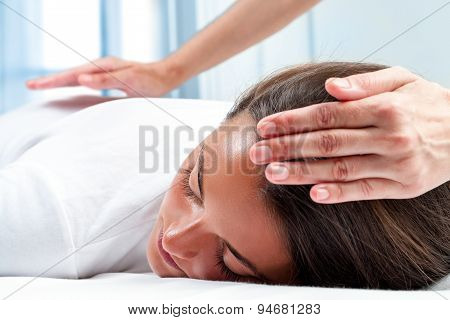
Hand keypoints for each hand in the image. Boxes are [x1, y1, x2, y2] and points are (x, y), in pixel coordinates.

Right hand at [26, 56, 183, 96]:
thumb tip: (81, 79)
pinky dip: (73, 84)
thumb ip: (105, 81)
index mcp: (103, 67)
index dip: (53, 81)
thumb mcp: (128, 80)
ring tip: (43, 86)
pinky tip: (70, 88)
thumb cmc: (149, 80)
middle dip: (50, 81)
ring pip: (77, 77)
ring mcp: (104, 73)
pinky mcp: (109, 79)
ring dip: (59, 82)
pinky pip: (86, 81)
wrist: (164, 77)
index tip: (35, 85)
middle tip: (30, 85)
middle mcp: (101, 68)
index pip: (72, 75)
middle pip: (70, 74)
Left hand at [249, 67, 449, 202]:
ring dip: (303, 172)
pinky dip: (339, 193)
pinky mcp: (403, 187)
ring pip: (340, 168)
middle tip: (256, 153)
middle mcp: (389, 136)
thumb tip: (329, 87)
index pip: (326, 115)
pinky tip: (314, 194)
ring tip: (272, 173)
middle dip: (287, 147)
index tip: (266, 126)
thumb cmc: (427, 103)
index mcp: (384, 107)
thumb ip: (364, 83)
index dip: (293, 121)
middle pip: (326, 143)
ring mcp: (396, 164)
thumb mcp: (402, 80)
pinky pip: (366, 191)